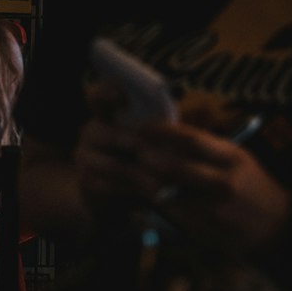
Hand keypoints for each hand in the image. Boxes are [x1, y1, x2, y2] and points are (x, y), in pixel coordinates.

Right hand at [73, 80, 166, 223]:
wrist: (113, 198)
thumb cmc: (141, 161)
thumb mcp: (152, 140)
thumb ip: (170, 125)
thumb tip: (206, 109)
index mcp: (105, 115)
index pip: (97, 96)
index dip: (107, 92)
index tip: (123, 93)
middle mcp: (90, 133)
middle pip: (109, 133)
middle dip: (136, 143)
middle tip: (161, 152)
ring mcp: (85, 158)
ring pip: (113, 164)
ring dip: (140, 174)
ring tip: (164, 182)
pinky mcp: (87, 183)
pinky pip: (110, 187)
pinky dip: (132, 192)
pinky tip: (151, 196)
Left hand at [131, 120, 290, 254]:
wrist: (278, 227)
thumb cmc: (251, 184)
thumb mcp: (237, 157)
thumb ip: (205, 146)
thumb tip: (165, 131)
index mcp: (232, 158)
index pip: (192, 140)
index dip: (163, 132)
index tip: (142, 126)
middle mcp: (224, 183)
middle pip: (176, 167)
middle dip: (146, 156)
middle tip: (124, 146)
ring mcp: (214, 210)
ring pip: (169, 193)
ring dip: (142, 180)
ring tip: (123, 167)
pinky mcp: (205, 231)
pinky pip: (172, 213)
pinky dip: (152, 201)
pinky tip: (137, 192)